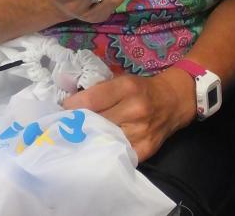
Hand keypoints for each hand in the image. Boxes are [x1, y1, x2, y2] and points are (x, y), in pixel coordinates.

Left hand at [62, 69, 194, 161]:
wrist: (173, 100)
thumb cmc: (143, 88)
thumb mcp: (123, 80)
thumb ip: (98, 89)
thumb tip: (67, 98)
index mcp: (127, 87)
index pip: (91, 100)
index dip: (71, 107)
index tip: (61, 111)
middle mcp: (135, 109)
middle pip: (95, 123)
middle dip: (77, 126)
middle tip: (63, 128)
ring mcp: (140, 132)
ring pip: (104, 141)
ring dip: (88, 142)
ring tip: (76, 141)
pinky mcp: (144, 150)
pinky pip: (117, 155)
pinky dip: (104, 153)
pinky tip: (95, 150)